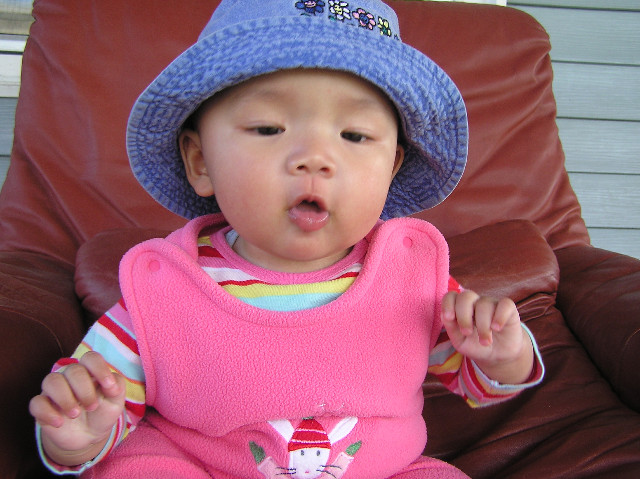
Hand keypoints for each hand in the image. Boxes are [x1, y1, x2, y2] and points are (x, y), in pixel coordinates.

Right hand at [29, 351, 125, 465]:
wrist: (88, 436)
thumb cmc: (102, 411)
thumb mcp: (116, 401)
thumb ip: (117, 387)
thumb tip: (111, 384)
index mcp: (89, 371)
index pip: (90, 358)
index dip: (99, 368)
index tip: (109, 386)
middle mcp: (70, 376)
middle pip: (73, 370)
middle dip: (85, 390)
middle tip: (92, 407)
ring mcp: (54, 390)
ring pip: (51, 381)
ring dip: (65, 398)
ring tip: (75, 414)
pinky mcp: (42, 406)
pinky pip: (36, 403)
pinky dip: (47, 412)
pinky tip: (59, 423)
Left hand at [441, 290, 532, 383]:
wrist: (497, 355)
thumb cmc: (475, 345)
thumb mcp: (460, 341)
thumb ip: (451, 327)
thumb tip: (446, 316)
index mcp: (460, 307)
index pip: (451, 296)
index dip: (448, 304)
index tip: (449, 319)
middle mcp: (475, 302)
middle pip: (466, 296)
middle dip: (464, 316)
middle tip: (467, 333)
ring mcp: (491, 303)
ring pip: (484, 304)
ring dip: (483, 326)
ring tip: (485, 342)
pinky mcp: (508, 309)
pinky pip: (505, 304)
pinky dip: (499, 317)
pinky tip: (497, 328)